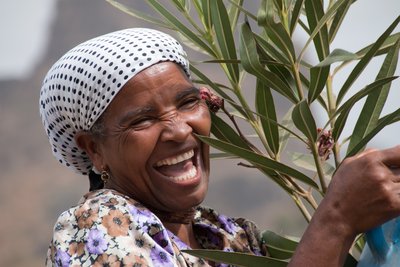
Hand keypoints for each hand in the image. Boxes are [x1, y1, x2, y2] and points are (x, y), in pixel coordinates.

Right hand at [289, 146, 399, 266]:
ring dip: (398, 186)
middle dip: (398, 173)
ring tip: (384, 191)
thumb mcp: (347, 165)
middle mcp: (382, 174)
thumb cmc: (340, 191)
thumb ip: (367, 155)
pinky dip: (399, 198)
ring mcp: (390, 191)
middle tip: (390, 180)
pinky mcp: (395, 206)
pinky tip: (389, 200)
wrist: (338, 217)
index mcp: (371, 161)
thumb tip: (383, 152)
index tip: (399, 162)